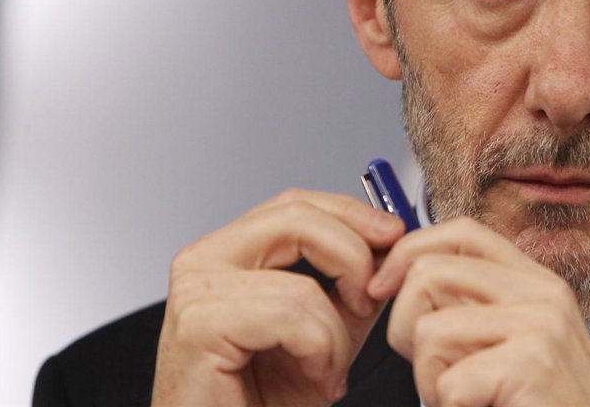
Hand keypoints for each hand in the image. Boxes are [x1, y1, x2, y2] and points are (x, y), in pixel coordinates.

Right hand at [150, 189, 406, 406]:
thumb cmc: (261, 400)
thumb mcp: (326, 330)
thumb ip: (352, 284)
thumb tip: (390, 244)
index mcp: (229, 253)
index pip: (296, 203)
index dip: (352, 213)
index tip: (394, 234)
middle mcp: (203, 261)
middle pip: (297, 217)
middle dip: (354, 255)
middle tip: (371, 299)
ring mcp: (196, 291)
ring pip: (302, 281)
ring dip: (335, 332)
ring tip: (328, 368)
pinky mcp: (199, 326)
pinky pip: (290, 315)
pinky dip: (318, 350)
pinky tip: (312, 377)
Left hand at [369, 217, 589, 406]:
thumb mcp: (509, 344)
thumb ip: (472, 308)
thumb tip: (401, 279)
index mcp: (536, 282)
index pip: (461, 232)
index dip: (408, 252)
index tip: (382, 287)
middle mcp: (543, 293)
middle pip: (429, 272)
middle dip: (405, 328)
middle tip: (434, 371)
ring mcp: (541, 324)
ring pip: (429, 331)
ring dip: (431, 380)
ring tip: (468, 398)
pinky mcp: (532, 363)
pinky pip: (448, 382)